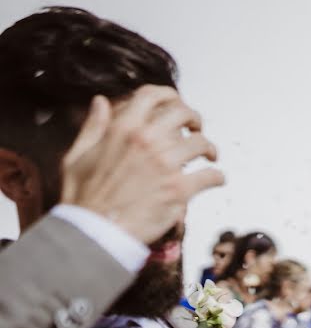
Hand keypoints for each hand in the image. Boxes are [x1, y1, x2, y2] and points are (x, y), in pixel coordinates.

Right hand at [60, 85, 222, 243]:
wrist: (95, 231)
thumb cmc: (84, 197)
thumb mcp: (77, 155)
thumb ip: (94, 126)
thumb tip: (101, 101)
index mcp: (122, 128)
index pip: (152, 96)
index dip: (170, 96)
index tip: (176, 103)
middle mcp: (147, 140)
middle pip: (183, 113)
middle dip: (194, 119)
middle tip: (196, 129)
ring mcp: (165, 164)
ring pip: (201, 143)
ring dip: (208, 148)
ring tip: (208, 156)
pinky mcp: (179, 189)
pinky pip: (211, 175)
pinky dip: (217, 177)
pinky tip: (215, 180)